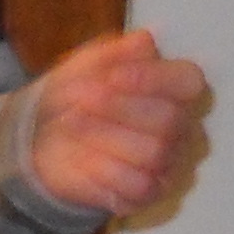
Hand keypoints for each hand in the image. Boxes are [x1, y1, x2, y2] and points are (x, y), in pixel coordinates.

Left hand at [26, 27, 205, 215]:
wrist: (44, 141)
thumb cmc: (78, 98)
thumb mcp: (86, 65)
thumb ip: (115, 53)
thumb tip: (144, 40)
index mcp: (176, 89)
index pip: (188, 81)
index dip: (152, 78)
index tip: (110, 76)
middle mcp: (182, 127)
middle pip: (169, 119)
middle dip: (118, 107)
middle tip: (79, 99)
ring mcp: (169, 163)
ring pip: (154, 153)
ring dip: (105, 136)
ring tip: (70, 123)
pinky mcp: (149, 194)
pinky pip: (139, 186)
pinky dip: (104, 170)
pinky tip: (80, 157)